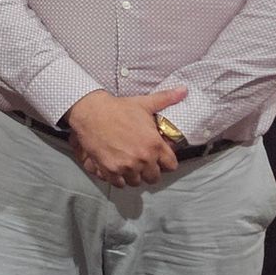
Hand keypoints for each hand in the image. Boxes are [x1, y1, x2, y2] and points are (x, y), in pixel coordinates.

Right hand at [64, 86, 186, 187]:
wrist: (91, 112)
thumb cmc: (118, 108)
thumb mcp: (144, 103)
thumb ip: (166, 99)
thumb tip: (184, 90)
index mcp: (154, 145)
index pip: (171, 166)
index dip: (166, 162)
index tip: (159, 158)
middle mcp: (142, 159)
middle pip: (154, 178)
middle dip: (150, 171)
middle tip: (143, 162)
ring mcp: (126, 166)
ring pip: (137, 182)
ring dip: (134, 175)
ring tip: (129, 165)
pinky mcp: (109, 170)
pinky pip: (119, 184)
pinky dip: (118, 179)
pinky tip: (117, 168)